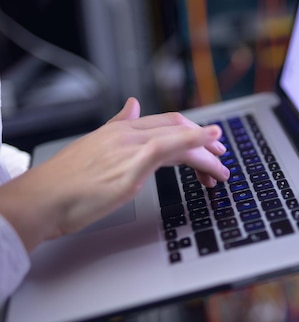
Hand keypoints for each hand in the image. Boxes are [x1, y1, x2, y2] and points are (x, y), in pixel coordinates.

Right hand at [0, 97, 229, 251]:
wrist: (39, 201)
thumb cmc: (62, 185)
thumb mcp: (92, 148)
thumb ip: (116, 127)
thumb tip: (132, 106)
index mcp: (117, 130)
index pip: (163, 124)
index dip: (189, 132)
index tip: (205, 143)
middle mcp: (125, 134)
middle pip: (176, 128)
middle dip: (204, 142)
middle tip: (220, 157)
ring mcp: (129, 148)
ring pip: (178, 138)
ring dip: (207, 154)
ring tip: (221, 171)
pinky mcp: (131, 166)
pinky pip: (170, 147)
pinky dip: (195, 142)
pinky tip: (211, 148)